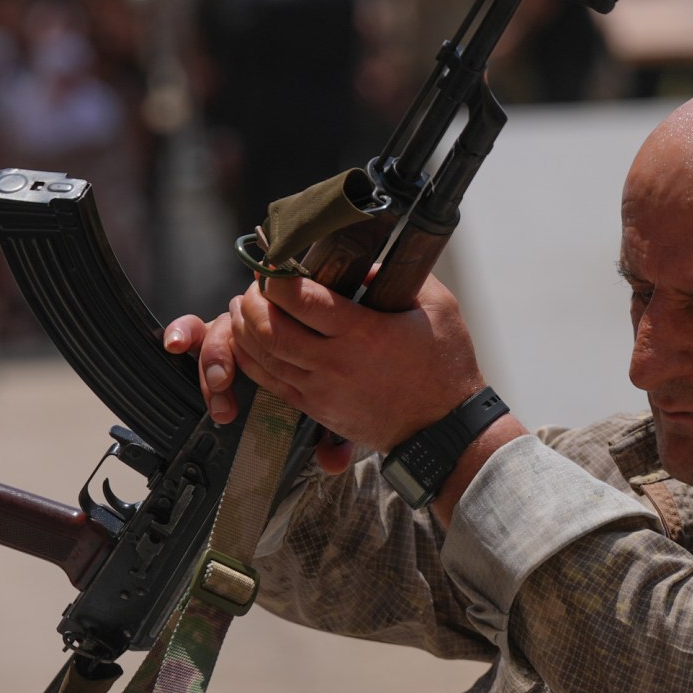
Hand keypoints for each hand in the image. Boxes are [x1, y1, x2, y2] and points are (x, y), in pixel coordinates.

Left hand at [163, 278, 525, 516]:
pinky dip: (252, 358)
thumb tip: (360, 267)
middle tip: (257, 284)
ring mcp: (321, 389)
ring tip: (245, 306)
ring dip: (246, 326)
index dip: (275, 276)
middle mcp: (334, 362)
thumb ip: (400, 279)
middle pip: (269, 326)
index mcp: (362, 333)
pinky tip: (250, 341)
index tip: (274, 263)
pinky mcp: (316, 409)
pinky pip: (269, 382)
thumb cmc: (446, 366)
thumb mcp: (437, 307)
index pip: (298, 298)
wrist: (444, 429)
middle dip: (254, 299)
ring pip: (262, 355)